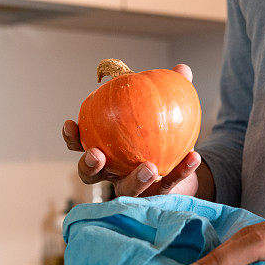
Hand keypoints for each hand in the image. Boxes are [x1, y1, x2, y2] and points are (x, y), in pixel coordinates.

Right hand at [63, 64, 201, 197]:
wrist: (180, 162)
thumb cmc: (159, 131)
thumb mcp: (161, 108)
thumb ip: (168, 90)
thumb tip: (181, 69)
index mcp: (104, 149)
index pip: (80, 144)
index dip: (72, 137)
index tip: (71, 123)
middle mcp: (113, 172)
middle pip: (90, 176)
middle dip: (88, 166)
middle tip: (97, 155)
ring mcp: (134, 187)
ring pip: (128, 191)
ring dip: (136, 180)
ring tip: (150, 168)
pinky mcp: (158, 195)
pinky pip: (170, 183)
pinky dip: (181, 170)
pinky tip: (193, 156)